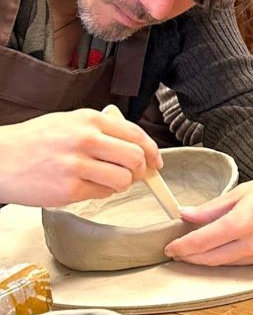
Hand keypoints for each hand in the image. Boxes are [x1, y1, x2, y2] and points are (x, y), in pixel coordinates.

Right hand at [0, 108, 161, 207]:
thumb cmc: (34, 142)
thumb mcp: (69, 122)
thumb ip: (102, 130)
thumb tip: (137, 147)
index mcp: (89, 120)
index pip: (137, 136)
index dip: (152, 152)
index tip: (155, 162)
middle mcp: (85, 139)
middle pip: (136, 159)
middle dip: (141, 171)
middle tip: (134, 175)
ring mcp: (76, 165)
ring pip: (124, 179)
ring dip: (122, 184)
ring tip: (106, 180)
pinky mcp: (69, 189)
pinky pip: (103, 194)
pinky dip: (102, 193)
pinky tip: (86, 186)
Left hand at [165, 156, 252, 265]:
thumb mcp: (245, 190)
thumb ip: (213, 207)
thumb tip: (186, 215)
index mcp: (244, 221)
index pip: (202, 242)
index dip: (182, 247)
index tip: (169, 246)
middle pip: (211, 258)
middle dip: (190, 257)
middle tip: (176, 251)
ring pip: (225, 264)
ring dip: (207, 260)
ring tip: (193, 251)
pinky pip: (242, 263)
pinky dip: (226, 259)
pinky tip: (218, 251)